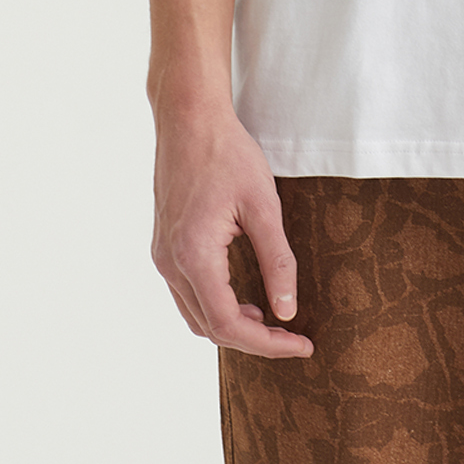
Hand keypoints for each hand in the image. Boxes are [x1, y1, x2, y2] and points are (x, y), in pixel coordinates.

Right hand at [151, 102, 313, 357]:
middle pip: (209, 327)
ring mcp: (162, 255)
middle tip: (291, 336)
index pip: (228, 324)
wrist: (189, 119)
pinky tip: (241, 294)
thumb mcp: (264, 205)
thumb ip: (277, 260)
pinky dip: (214, 304)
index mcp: (193, 255)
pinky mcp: (164, 245)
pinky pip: (187, 292)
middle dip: (252, 338)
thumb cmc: (228, 154)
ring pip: (194, 314)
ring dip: (230, 324)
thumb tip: (287, 311)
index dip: (266, 343)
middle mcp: (170, 263)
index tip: (301, 344)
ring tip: (268, 317)